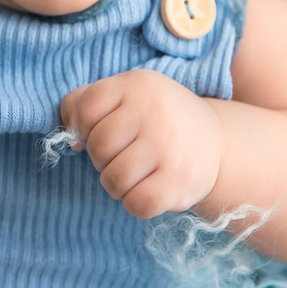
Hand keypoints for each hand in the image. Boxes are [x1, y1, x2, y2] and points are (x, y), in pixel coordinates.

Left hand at [59, 68, 224, 219]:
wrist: (215, 141)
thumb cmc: (155, 119)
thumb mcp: (125, 95)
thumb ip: (85, 104)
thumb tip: (71, 138)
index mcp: (137, 84)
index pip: (86, 108)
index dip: (83, 126)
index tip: (98, 131)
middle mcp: (154, 111)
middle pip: (98, 146)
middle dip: (101, 158)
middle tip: (120, 155)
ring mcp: (169, 146)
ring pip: (114, 179)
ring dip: (115, 184)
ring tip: (132, 174)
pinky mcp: (180, 180)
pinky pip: (137, 203)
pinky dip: (134, 203)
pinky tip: (146, 189)